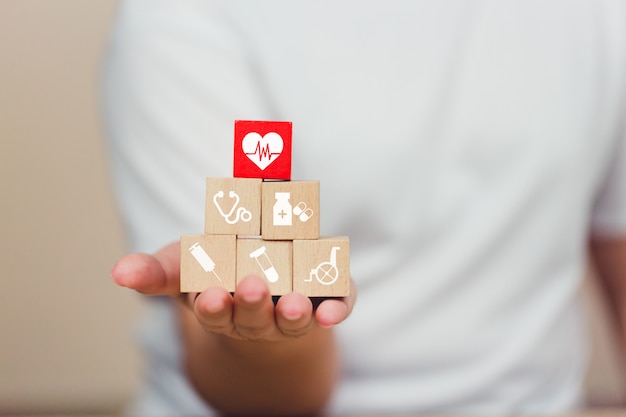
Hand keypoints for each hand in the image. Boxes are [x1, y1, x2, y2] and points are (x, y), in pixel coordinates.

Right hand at [111, 241, 356, 341]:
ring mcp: (291, 312)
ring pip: (292, 321)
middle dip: (252, 305)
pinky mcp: (324, 302)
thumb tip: (118, 272)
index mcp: (221, 305)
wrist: (266, 284)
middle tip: (253, 287)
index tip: (210, 294)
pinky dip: (335, 310)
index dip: (212, 304)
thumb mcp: (185, 266)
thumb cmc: (219, 272)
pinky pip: (333, 310)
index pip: (213, 310)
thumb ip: (158, 269)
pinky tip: (333, 311)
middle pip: (253, 317)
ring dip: (294, 314)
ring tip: (296, 303)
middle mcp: (256, 316)